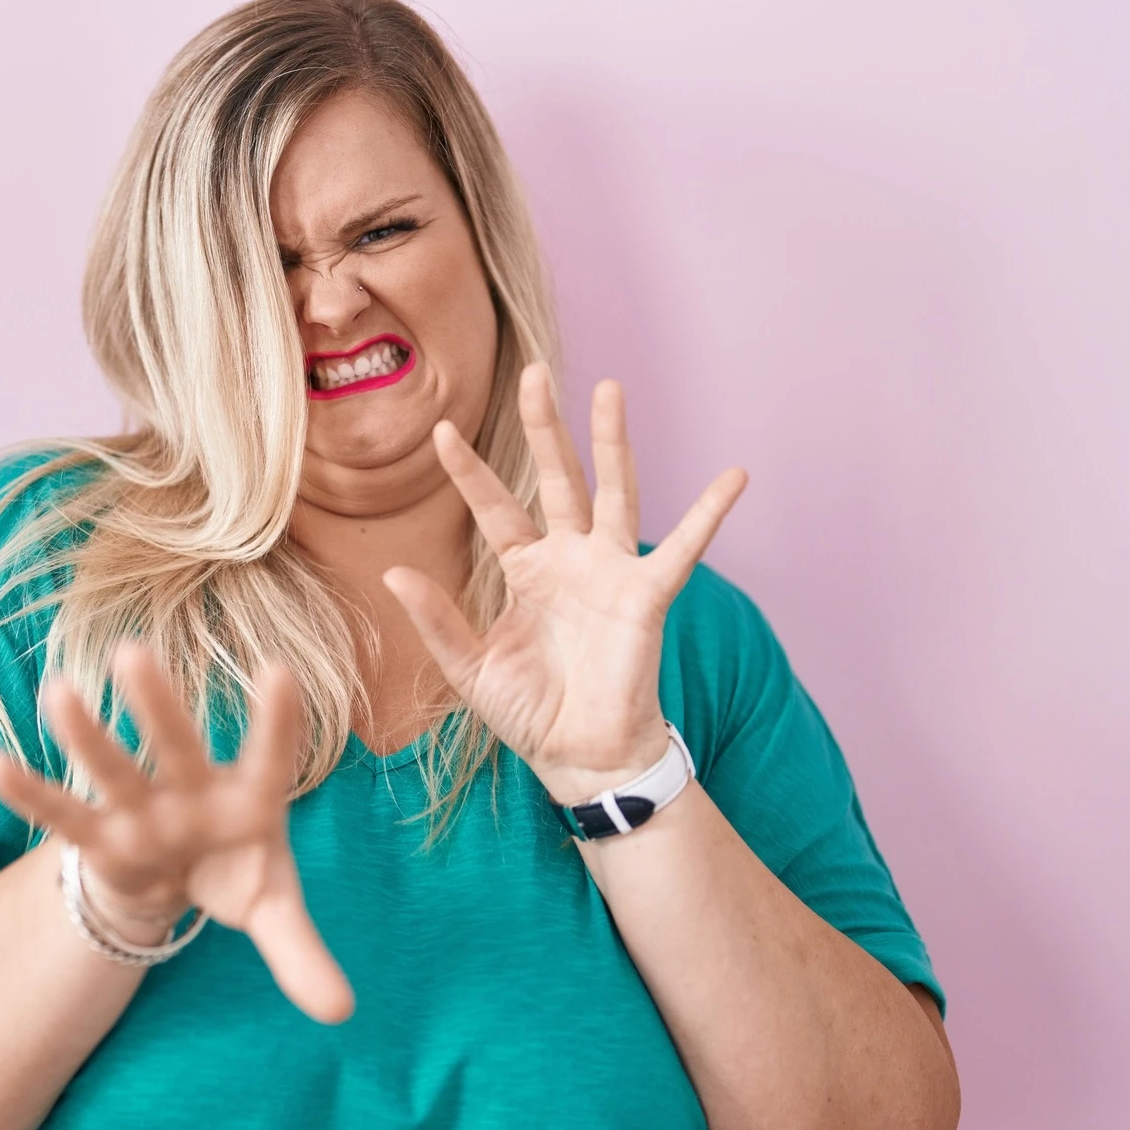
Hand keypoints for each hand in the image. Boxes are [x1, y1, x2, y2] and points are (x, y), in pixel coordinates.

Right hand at [0, 642, 354, 1023]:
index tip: (281, 672)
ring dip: (86, 734)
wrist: (183, 876)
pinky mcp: (99, 834)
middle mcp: (191, 790)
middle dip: (157, 705)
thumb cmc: (235, 870)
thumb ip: (302, 953)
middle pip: (176, 745)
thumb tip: (342, 1014)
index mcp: (250, 798)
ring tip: (56, 690)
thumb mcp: (272, 910)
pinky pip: (59, 814)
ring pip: (111, 767)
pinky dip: (27, 794)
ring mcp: (141, 807)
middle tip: (133, 652)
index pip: (270, 757)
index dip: (276, 721)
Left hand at [382, 365, 746, 804]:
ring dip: (611, 441)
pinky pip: (685, 546)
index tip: (439, 431)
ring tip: (609, 388)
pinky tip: (735, 474)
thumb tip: (394, 571)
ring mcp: (610, 571)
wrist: (581, 758)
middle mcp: (569, 559)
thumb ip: (437, 619)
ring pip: (612, 491)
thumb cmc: (531, 713)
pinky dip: (711, 512)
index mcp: (525, 572)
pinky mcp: (646, 594)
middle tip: (533, 372)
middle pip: (555, 478)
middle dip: (545, 426)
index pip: (493, 508)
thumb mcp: (470, 667)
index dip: (468, 472)